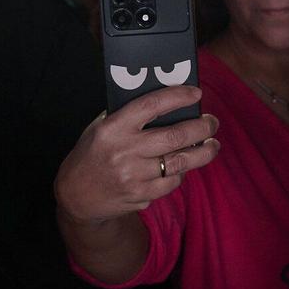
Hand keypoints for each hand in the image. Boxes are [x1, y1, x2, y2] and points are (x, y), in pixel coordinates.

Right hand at [54, 88, 220, 221]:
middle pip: (175, 136)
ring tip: (212, 144)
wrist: (77, 194)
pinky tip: (183, 166)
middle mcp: (125, 151)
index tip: (196, 94)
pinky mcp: (141, 195)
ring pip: (180, 162)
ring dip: (203, 152)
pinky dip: (181, 173)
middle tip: (212, 122)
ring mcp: (134, 175)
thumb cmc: (92, 153)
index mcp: (114, 127)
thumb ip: (126, 114)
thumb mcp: (100, 127)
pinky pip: (172, 182)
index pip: (152, 105)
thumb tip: (165, 100)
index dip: (178, 97)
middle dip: (202, 128)